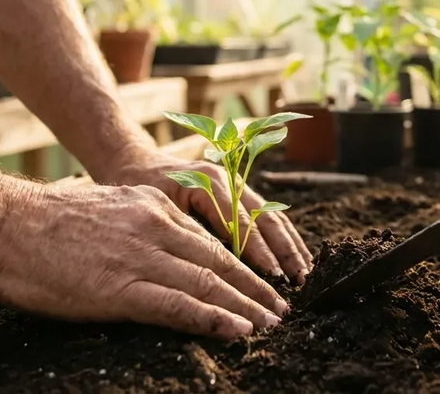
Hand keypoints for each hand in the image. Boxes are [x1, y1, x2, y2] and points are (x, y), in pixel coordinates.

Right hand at [0, 177, 288, 339]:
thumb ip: (138, 225)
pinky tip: (238, 330)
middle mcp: (155, 227)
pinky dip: (213, 319)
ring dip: (246, 306)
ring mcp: (141, 256)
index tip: (260, 282)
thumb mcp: (107, 209)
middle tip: (280, 308)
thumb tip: (159, 248)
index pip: (210, 239)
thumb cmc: (45, 222)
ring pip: (209, 283)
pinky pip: (179, 306)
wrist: (2, 223)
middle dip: (254, 286)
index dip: (241, 264)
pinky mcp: (121, 287)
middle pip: (220, 261)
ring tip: (271, 323)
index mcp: (153, 208)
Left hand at [100, 150, 312, 283]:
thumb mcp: (158, 207)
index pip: (242, 220)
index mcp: (210, 180)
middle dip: (284, 250)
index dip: (259, 250)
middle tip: (299, 279)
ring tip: (305, 271)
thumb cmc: (140, 186)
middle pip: (266, 216)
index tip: (273, 276)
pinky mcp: (239, 193)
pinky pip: (267, 215)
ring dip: (290, 245)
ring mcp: (237, 184)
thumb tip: (220, 265)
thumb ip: (189, 229)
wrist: (135, 159)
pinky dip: (282, 238)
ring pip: (272, 216)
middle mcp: (229, 179)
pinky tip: (294, 257)